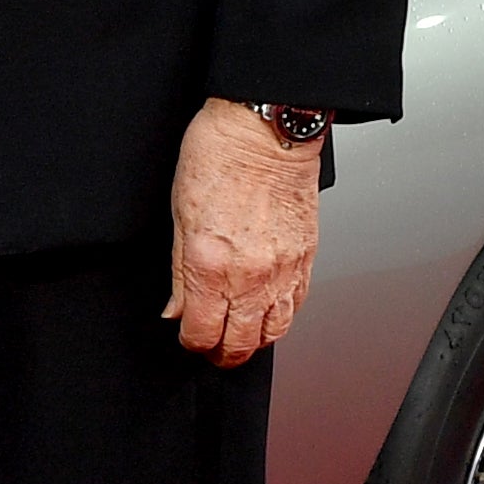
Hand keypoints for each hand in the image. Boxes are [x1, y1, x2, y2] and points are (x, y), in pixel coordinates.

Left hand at [166, 99, 317, 364]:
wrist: (267, 130)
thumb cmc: (218, 157)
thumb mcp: (179, 215)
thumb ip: (179, 272)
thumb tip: (177, 309)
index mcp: (211, 266)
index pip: (202, 334)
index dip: (191, 342)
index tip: (187, 335)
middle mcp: (251, 276)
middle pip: (240, 345)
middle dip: (223, 353)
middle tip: (213, 347)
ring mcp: (284, 270)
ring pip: (273, 333)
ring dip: (254, 341)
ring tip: (239, 334)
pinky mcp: (306, 258)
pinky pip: (297, 306)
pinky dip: (280, 318)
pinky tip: (266, 311)